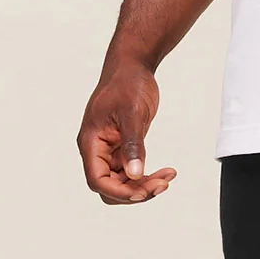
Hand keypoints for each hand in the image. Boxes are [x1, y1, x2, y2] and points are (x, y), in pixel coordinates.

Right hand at [77, 59, 176, 204]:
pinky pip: (132, 171)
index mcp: (91, 142)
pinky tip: (167, 171)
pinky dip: (148, 175)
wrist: (132, 67)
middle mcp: (96, 150)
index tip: (144, 191)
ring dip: (144, 185)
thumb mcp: (132, 113)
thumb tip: (135, 174)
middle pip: (109, 186)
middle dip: (134, 191)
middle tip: (162, 184)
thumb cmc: (127, 83)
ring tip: (168, 177)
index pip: (97, 179)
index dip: (119, 191)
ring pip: (122, 182)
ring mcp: (109, 150)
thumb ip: (132, 144)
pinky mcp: (122, 148)